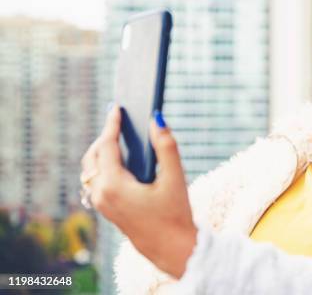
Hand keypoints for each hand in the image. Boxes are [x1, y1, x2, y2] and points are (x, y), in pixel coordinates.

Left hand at [80, 105, 196, 278]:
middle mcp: (101, 195)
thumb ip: (166, 146)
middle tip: (118, 119)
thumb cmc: (175, 214)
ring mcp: (101, 204)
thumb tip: (156, 119)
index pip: (106, 145)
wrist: (172, 249)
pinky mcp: (107, 210)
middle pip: (93, 156)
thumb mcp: (174, 178)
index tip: (116, 107)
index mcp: (113, 185)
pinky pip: (96, 181)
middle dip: (105, 135)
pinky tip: (120, 160)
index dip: (112, 124)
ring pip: (91, 170)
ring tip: (118, 136)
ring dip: (102, 151)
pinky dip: (103, 166)